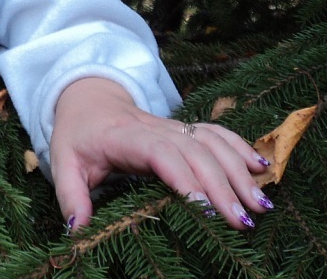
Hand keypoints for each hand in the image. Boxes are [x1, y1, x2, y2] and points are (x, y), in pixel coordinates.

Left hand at [51, 78, 271, 230]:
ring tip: (259, 204)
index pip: (159, 153)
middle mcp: (155, 128)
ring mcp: (173, 126)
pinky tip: (262, 168)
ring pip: (212, 142)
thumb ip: (70, 196)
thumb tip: (78, 229)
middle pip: (195, 151)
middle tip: (242, 221)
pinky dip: (241, 147)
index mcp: (124, 137)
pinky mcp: (185, 128)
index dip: (184, 179)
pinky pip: (217, 133)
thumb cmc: (77, 135)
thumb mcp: (64, 162)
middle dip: (222, 186)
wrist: (88, 97)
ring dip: (238, 171)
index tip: (205, 210)